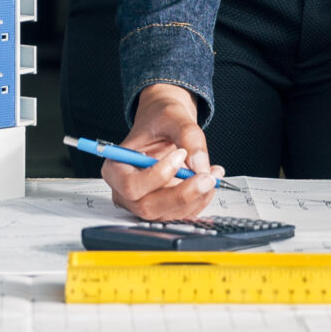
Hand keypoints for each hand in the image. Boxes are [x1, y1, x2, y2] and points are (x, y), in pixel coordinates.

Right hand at [102, 84, 222, 220]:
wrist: (167, 125)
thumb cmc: (160, 120)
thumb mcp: (173, 117)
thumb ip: (187, 136)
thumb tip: (200, 166)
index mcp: (116, 168)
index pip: (132, 185)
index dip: (158, 176)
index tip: (180, 154)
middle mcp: (126, 191)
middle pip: (148, 207)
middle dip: (182, 195)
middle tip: (207, 177)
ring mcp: (144, 203)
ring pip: (169, 214)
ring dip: (196, 197)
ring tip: (213, 173)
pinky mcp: (163, 208)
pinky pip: (183, 214)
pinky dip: (201, 199)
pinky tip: (209, 179)